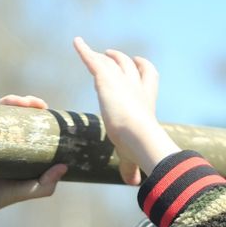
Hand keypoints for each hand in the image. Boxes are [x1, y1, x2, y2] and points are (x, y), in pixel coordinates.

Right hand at [0, 95, 66, 226]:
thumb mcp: (22, 193)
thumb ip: (44, 186)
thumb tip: (64, 167)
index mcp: (12, 148)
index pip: (26, 125)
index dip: (36, 114)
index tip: (46, 109)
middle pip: (11, 112)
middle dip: (24, 103)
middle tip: (35, 104)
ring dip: (7, 101)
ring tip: (18, 103)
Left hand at [73, 37, 177, 182]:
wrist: (139, 136)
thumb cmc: (138, 146)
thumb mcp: (131, 155)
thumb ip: (129, 168)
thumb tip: (132, 184)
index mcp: (145, 101)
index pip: (149, 77)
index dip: (144, 68)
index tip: (140, 62)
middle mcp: (135, 87)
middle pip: (129, 65)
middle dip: (121, 58)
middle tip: (112, 54)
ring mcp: (121, 81)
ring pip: (111, 62)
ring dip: (103, 56)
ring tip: (93, 51)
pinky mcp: (105, 80)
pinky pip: (92, 60)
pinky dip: (83, 50)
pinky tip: (76, 42)